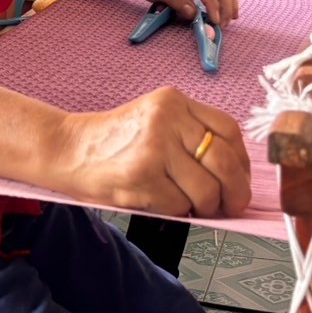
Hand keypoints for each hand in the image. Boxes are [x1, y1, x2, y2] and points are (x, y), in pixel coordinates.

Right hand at [50, 88, 251, 218]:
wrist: (69, 149)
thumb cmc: (116, 141)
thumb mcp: (156, 121)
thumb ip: (191, 136)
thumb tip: (235, 177)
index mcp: (174, 100)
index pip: (229, 129)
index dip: (242, 161)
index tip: (241, 179)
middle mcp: (167, 118)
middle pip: (224, 162)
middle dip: (235, 192)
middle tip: (231, 206)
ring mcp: (154, 146)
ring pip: (206, 189)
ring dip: (205, 207)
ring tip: (191, 205)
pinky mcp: (142, 174)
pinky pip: (179, 205)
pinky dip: (176, 211)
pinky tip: (160, 201)